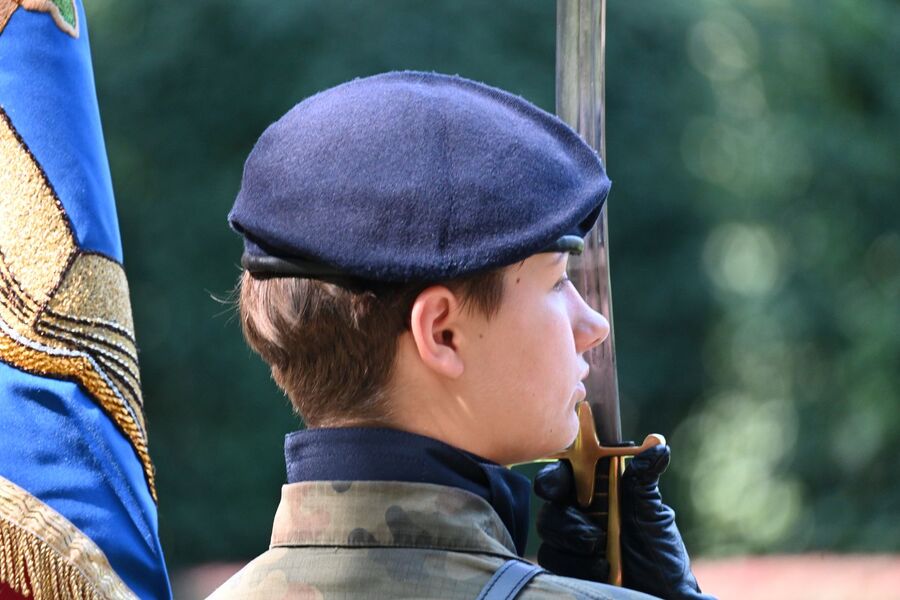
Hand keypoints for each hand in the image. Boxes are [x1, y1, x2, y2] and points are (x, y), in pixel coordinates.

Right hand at [534, 445, 715, 599]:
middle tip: (592, 536)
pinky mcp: (567, 568)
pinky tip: (601, 570)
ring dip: (573, 545)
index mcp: (593, 493)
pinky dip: (575, 566)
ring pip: (548, 538)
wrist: (661, 593)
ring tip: (602, 554)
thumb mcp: (653, 514)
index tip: (556, 489)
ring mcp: (569, 544)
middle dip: (565, 522)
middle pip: (550, 509)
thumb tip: (658, 446)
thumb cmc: (659, 552)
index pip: (562, 477)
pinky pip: (553, 563)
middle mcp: (577, 515)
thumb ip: (644, 479)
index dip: (552, 479)